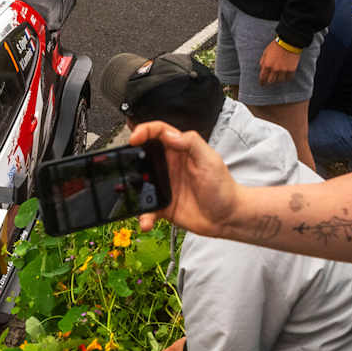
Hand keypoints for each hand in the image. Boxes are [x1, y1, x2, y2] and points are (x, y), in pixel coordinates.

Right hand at [129, 121, 240, 235]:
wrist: (228, 218)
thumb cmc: (224, 188)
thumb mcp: (210, 160)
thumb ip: (191, 143)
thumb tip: (170, 134)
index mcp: (180, 151)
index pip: (158, 133)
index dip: (144, 130)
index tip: (135, 137)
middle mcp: (170, 166)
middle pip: (143, 155)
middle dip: (130, 157)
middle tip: (123, 162)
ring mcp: (165, 186)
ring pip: (140, 183)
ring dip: (132, 189)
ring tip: (130, 194)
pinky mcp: (163, 206)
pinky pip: (146, 209)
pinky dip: (143, 215)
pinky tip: (146, 220)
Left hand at [258, 40, 300, 85]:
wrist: (289, 42)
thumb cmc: (276, 46)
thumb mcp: (265, 52)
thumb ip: (263, 61)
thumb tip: (262, 69)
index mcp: (267, 65)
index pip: (262, 77)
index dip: (262, 82)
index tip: (262, 84)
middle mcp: (274, 69)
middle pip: (271, 81)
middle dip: (269, 82)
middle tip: (270, 81)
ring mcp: (283, 70)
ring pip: (280, 81)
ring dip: (278, 80)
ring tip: (278, 77)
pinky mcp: (291, 70)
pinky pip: (288, 78)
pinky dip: (286, 78)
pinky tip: (286, 76)